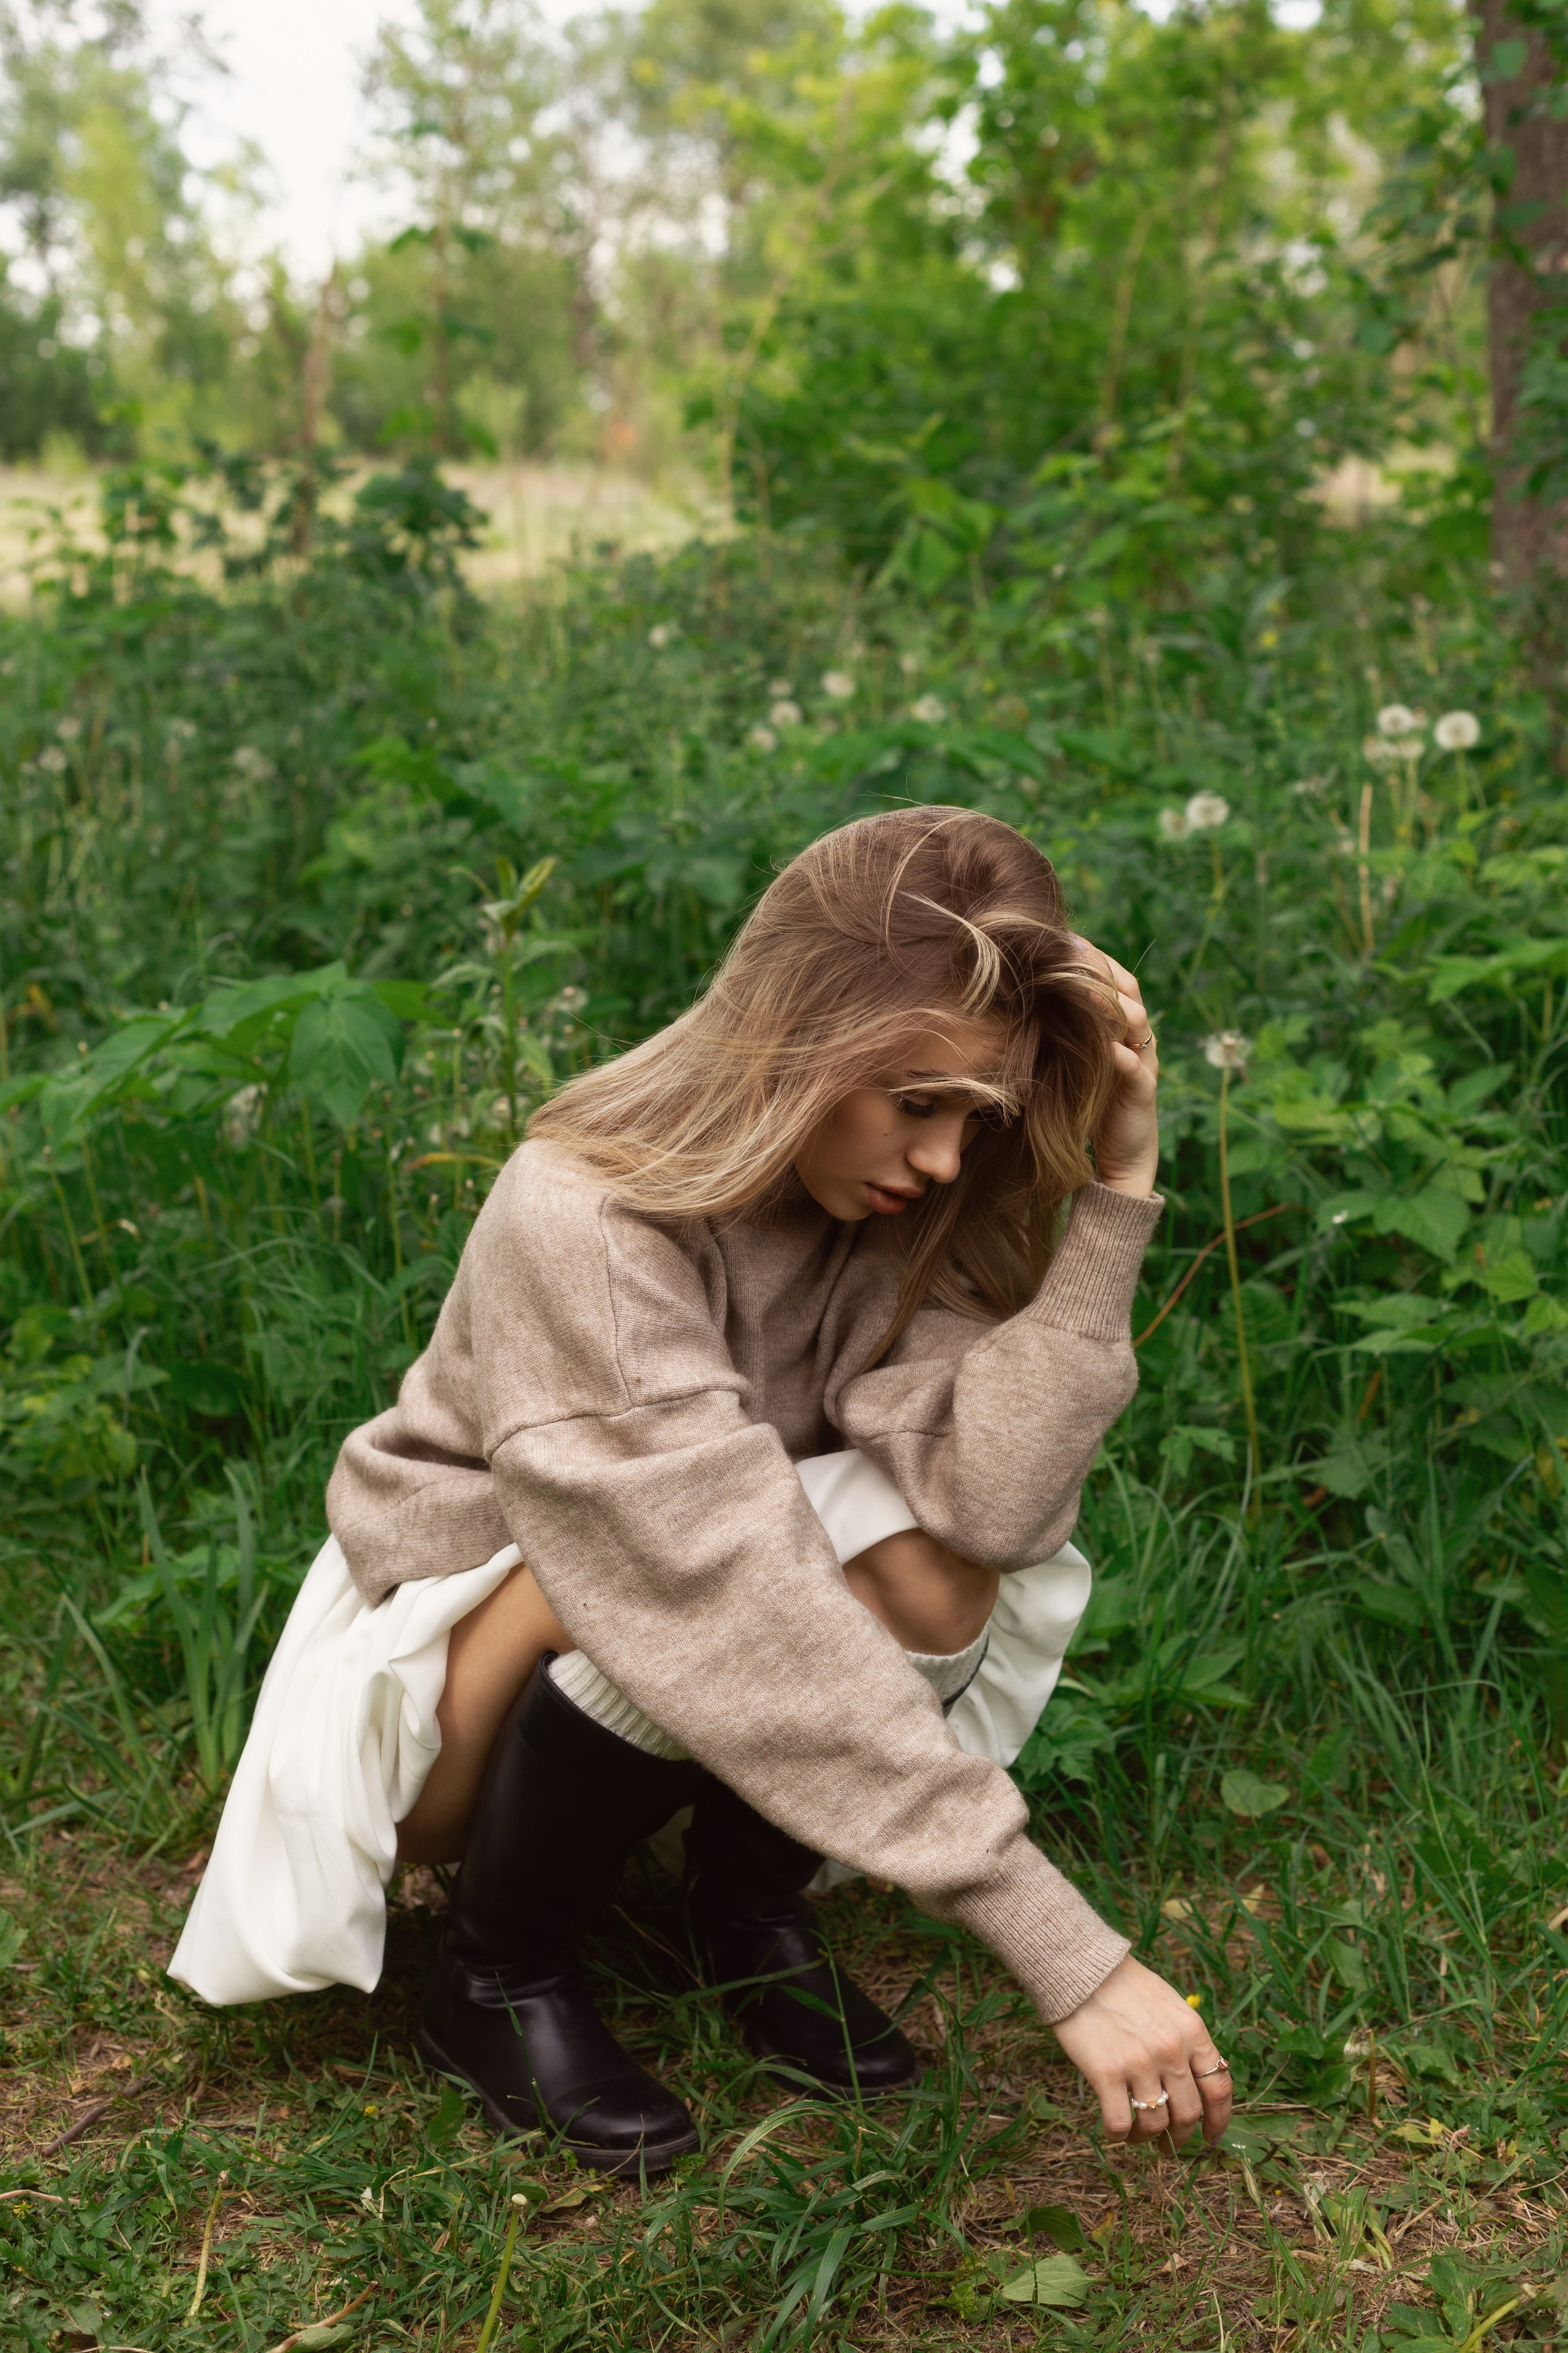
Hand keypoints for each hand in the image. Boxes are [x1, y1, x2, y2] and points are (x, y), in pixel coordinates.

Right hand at [1049, 1954, 1231, 2146]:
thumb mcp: (1170, 2006)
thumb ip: (1185, 2042)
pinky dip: (1119, 2136)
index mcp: (1192, 2032)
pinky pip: (1120, 2124)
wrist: (1081, 1969)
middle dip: (1180, 2137)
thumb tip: (1193, 2084)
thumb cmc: (1124, 1986)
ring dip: (1148, 2139)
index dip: (1218, 2120)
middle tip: (1168, 2144)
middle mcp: (1171, 2050)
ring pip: (1155, 2124)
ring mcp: (1139, 2063)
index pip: (1219, 2088)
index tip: (1210, 2137)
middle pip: (1188, 2114)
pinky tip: (1115, 2132)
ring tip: (1137, 2137)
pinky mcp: (1106, 2073)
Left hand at [1070, 934, 1158, 1195]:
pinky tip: (1105, 1047)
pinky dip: (1122, 1055)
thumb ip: (1061, 1032)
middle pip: (1128, 990)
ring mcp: (1143, 1064)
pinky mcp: (1142, 1095)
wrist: (1119, 1160)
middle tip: (1072, 949)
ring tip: (1083, 989)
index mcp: (1121, 1027)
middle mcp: (1137, 1039)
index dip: (1096, 956)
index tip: (1064, 937)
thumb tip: (1021, 1002)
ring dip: (1110, 1004)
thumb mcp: (1073, 1062)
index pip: (1116, 978)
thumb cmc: (1090, 1107)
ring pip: (1136, 1022)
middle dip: (1102, 968)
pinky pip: (1136, 1068)